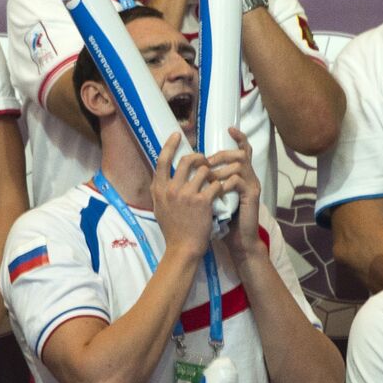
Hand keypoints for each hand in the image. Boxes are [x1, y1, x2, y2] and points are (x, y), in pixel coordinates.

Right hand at [151, 132, 214, 260]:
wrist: (183, 248)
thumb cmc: (173, 230)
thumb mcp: (160, 208)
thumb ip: (162, 191)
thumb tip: (163, 177)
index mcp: (159, 189)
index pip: (162, 160)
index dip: (169, 145)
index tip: (176, 135)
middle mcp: (171, 188)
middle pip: (187, 160)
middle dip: (200, 157)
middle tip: (206, 161)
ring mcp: (187, 194)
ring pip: (204, 170)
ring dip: (213, 173)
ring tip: (216, 179)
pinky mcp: (202, 201)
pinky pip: (216, 184)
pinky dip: (221, 186)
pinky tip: (223, 191)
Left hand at [209, 127, 262, 263]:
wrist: (238, 240)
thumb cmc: (223, 220)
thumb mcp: (214, 197)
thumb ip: (208, 182)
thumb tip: (190, 168)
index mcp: (240, 175)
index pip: (243, 150)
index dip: (239, 138)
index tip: (230, 128)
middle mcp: (249, 177)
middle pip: (240, 154)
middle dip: (221, 155)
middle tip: (207, 163)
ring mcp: (252, 185)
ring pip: (239, 165)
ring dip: (221, 169)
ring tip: (208, 179)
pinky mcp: (252, 196)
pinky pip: (239, 181)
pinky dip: (225, 183)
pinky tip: (216, 191)